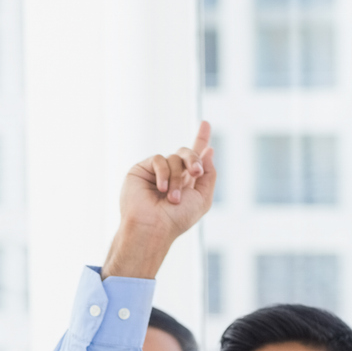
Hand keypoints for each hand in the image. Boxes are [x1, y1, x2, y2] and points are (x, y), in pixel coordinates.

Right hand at [103, 122, 215, 280]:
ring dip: (177, 178)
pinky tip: (160, 189)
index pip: (195, 156)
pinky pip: (159, 159)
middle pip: (187, 152)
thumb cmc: (177, 219)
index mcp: (187, 181)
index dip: (201, 139)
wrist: (153, 227)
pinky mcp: (141, 169)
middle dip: (194, 160)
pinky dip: (163, 174)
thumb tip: (209, 150)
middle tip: (196, 173)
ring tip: (172, 198)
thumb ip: (209, 174)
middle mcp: (172, 174)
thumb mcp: (203, 198)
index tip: (206, 123)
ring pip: (174, 157)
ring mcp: (156, 172)